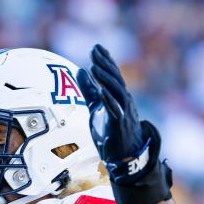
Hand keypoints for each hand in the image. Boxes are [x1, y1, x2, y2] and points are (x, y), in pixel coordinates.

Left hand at [77, 44, 160, 183]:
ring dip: (106, 79)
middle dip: (105, 64)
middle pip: (115, 79)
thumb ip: (89, 91)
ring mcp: (124, 112)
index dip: (105, 60)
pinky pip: (115, 110)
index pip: (113, 74)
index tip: (96, 47)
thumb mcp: (97, 107)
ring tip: (95, 66)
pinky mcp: (120, 125)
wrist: (125, 156)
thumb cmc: (111, 132)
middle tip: (95, 50)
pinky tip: (101, 91)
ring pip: (117, 91)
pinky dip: (109, 100)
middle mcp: (124, 101)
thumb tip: (79, 71)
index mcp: (119, 96)